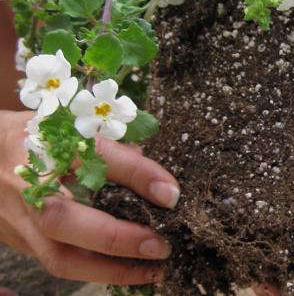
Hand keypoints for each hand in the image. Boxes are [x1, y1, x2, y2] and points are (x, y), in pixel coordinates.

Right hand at [0, 110, 179, 284]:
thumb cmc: (37, 134)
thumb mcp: (74, 126)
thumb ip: (113, 148)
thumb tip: (156, 179)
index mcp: (46, 143)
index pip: (96, 157)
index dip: (137, 174)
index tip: (171, 194)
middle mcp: (27, 183)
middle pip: (65, 219)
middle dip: (117, 237)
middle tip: (160, 244)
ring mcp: (18, 217)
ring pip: (58, 256)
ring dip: (110, 268)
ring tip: (153, 269)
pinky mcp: (18, 239)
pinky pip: (56, 262)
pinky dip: (95, 271)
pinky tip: (126, 270)